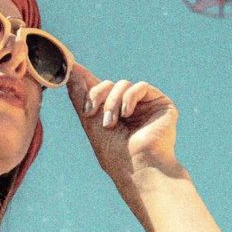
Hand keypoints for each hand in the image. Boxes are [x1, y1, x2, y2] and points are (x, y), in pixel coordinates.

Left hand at [66, 62, 179, 183]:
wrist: (137, 167)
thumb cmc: (113, 153)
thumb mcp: (89, 122)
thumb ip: (80, 95)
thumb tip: (70, 71)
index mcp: (112, 113)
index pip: (98, 88)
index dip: (85, 76)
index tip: (71, 65)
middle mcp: (129, 107)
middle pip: (108, 83)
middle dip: (97, 95)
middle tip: (91, 113)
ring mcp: (145, 105)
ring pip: (122, 84)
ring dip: (112, 101)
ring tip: (111, 122)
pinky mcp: (161, 103)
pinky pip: (141, 86)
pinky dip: (130, 97)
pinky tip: (127, 114)